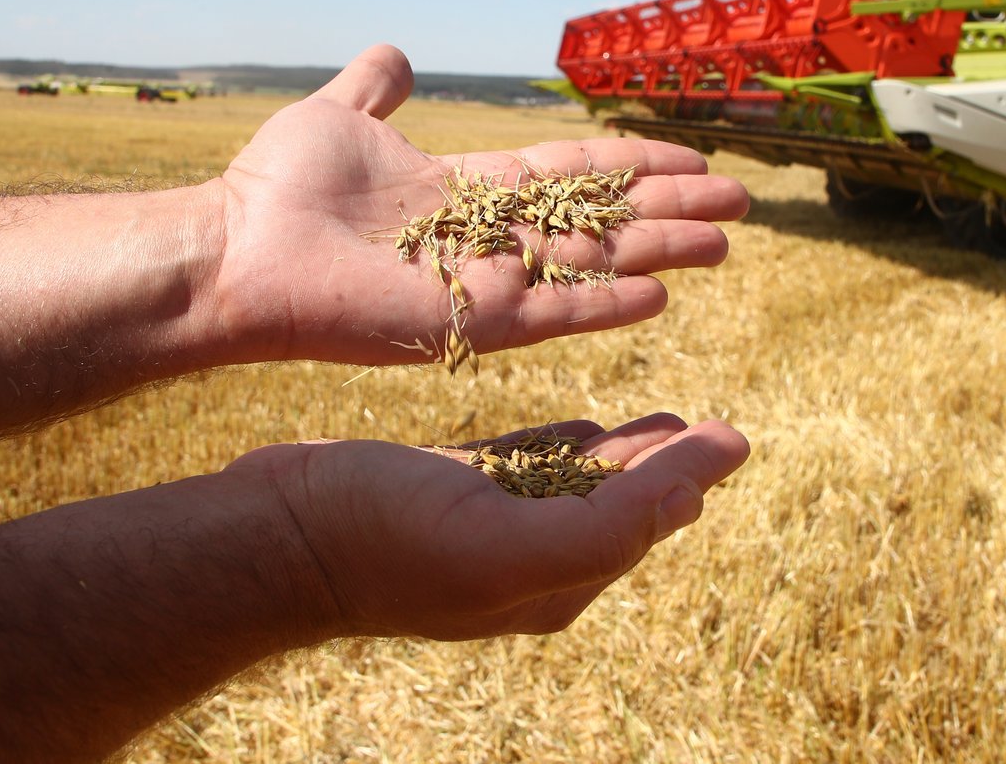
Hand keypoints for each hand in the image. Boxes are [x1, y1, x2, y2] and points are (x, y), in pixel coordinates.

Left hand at [208, 43, 749, 364]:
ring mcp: (485, 281)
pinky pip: (555, 311)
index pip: (569, 178)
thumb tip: (397, 54)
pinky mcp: (469, 319)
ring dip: (661, 251)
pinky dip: (606, 303)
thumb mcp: (337, 115)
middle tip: (740, 201)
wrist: (234, 246)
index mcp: (466, 193)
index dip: (630, 168)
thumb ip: (376, 88)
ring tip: (726, 241)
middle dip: (668, 209)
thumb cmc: (273, 188)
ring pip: (594, 264)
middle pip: (601, 221)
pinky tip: (663, 292)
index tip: (689, 159)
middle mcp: (488, 238)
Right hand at [233, 414, 750, 638]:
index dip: (688, 480)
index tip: (733, 436)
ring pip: (573, 483)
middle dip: (666, 467)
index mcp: (548, 584)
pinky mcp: (439, 490)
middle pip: (617, 507)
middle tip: (713, 424)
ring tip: (666, 421)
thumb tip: (696, 494)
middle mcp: (520, 561)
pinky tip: (580, 426)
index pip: (641, 526)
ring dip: (622, 454)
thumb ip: (607, 523)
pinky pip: (519, 465)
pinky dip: (559, 444)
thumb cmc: (384, 539)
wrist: (272, 533)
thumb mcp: (507, 541)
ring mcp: (477, 526)